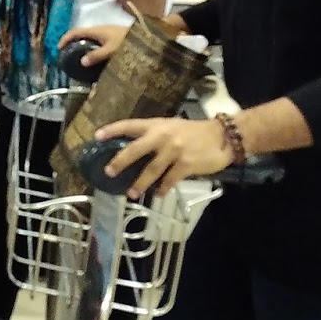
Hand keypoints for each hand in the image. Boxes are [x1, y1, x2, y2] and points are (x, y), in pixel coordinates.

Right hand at [57, 23, 128, 66]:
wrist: (147, 36)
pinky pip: (97, 40)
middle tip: (67, 54)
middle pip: (82, 33)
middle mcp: (100, 29)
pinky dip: (91, 46)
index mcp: (97, 30)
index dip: (66, 38)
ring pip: (90, 36)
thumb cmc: (128, 42)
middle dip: (72, 41)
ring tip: (78, 56)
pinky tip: (94, 55)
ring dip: (82, 44)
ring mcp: (107, 31)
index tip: (59, 48)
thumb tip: (82, 61)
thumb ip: (97, 55)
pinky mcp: (113, 36)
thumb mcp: (112, 51)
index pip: (76, 31)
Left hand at [93, 116, 230, 199]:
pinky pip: (169, 180)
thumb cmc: (194, 132)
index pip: (130, 125)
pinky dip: (163, 188)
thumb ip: (155, 136)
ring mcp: (174, 150)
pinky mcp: (186, 164)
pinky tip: (159, 194)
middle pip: (134, 149)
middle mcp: (162, 136)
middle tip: (108, 172)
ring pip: (151, 170)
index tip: (97, 136)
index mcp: (156, 125)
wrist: (222, 136)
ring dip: (140, 184)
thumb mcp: (172, 127)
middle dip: (119, 162)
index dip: (113, 130)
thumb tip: (135, 150)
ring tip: (131, 193)